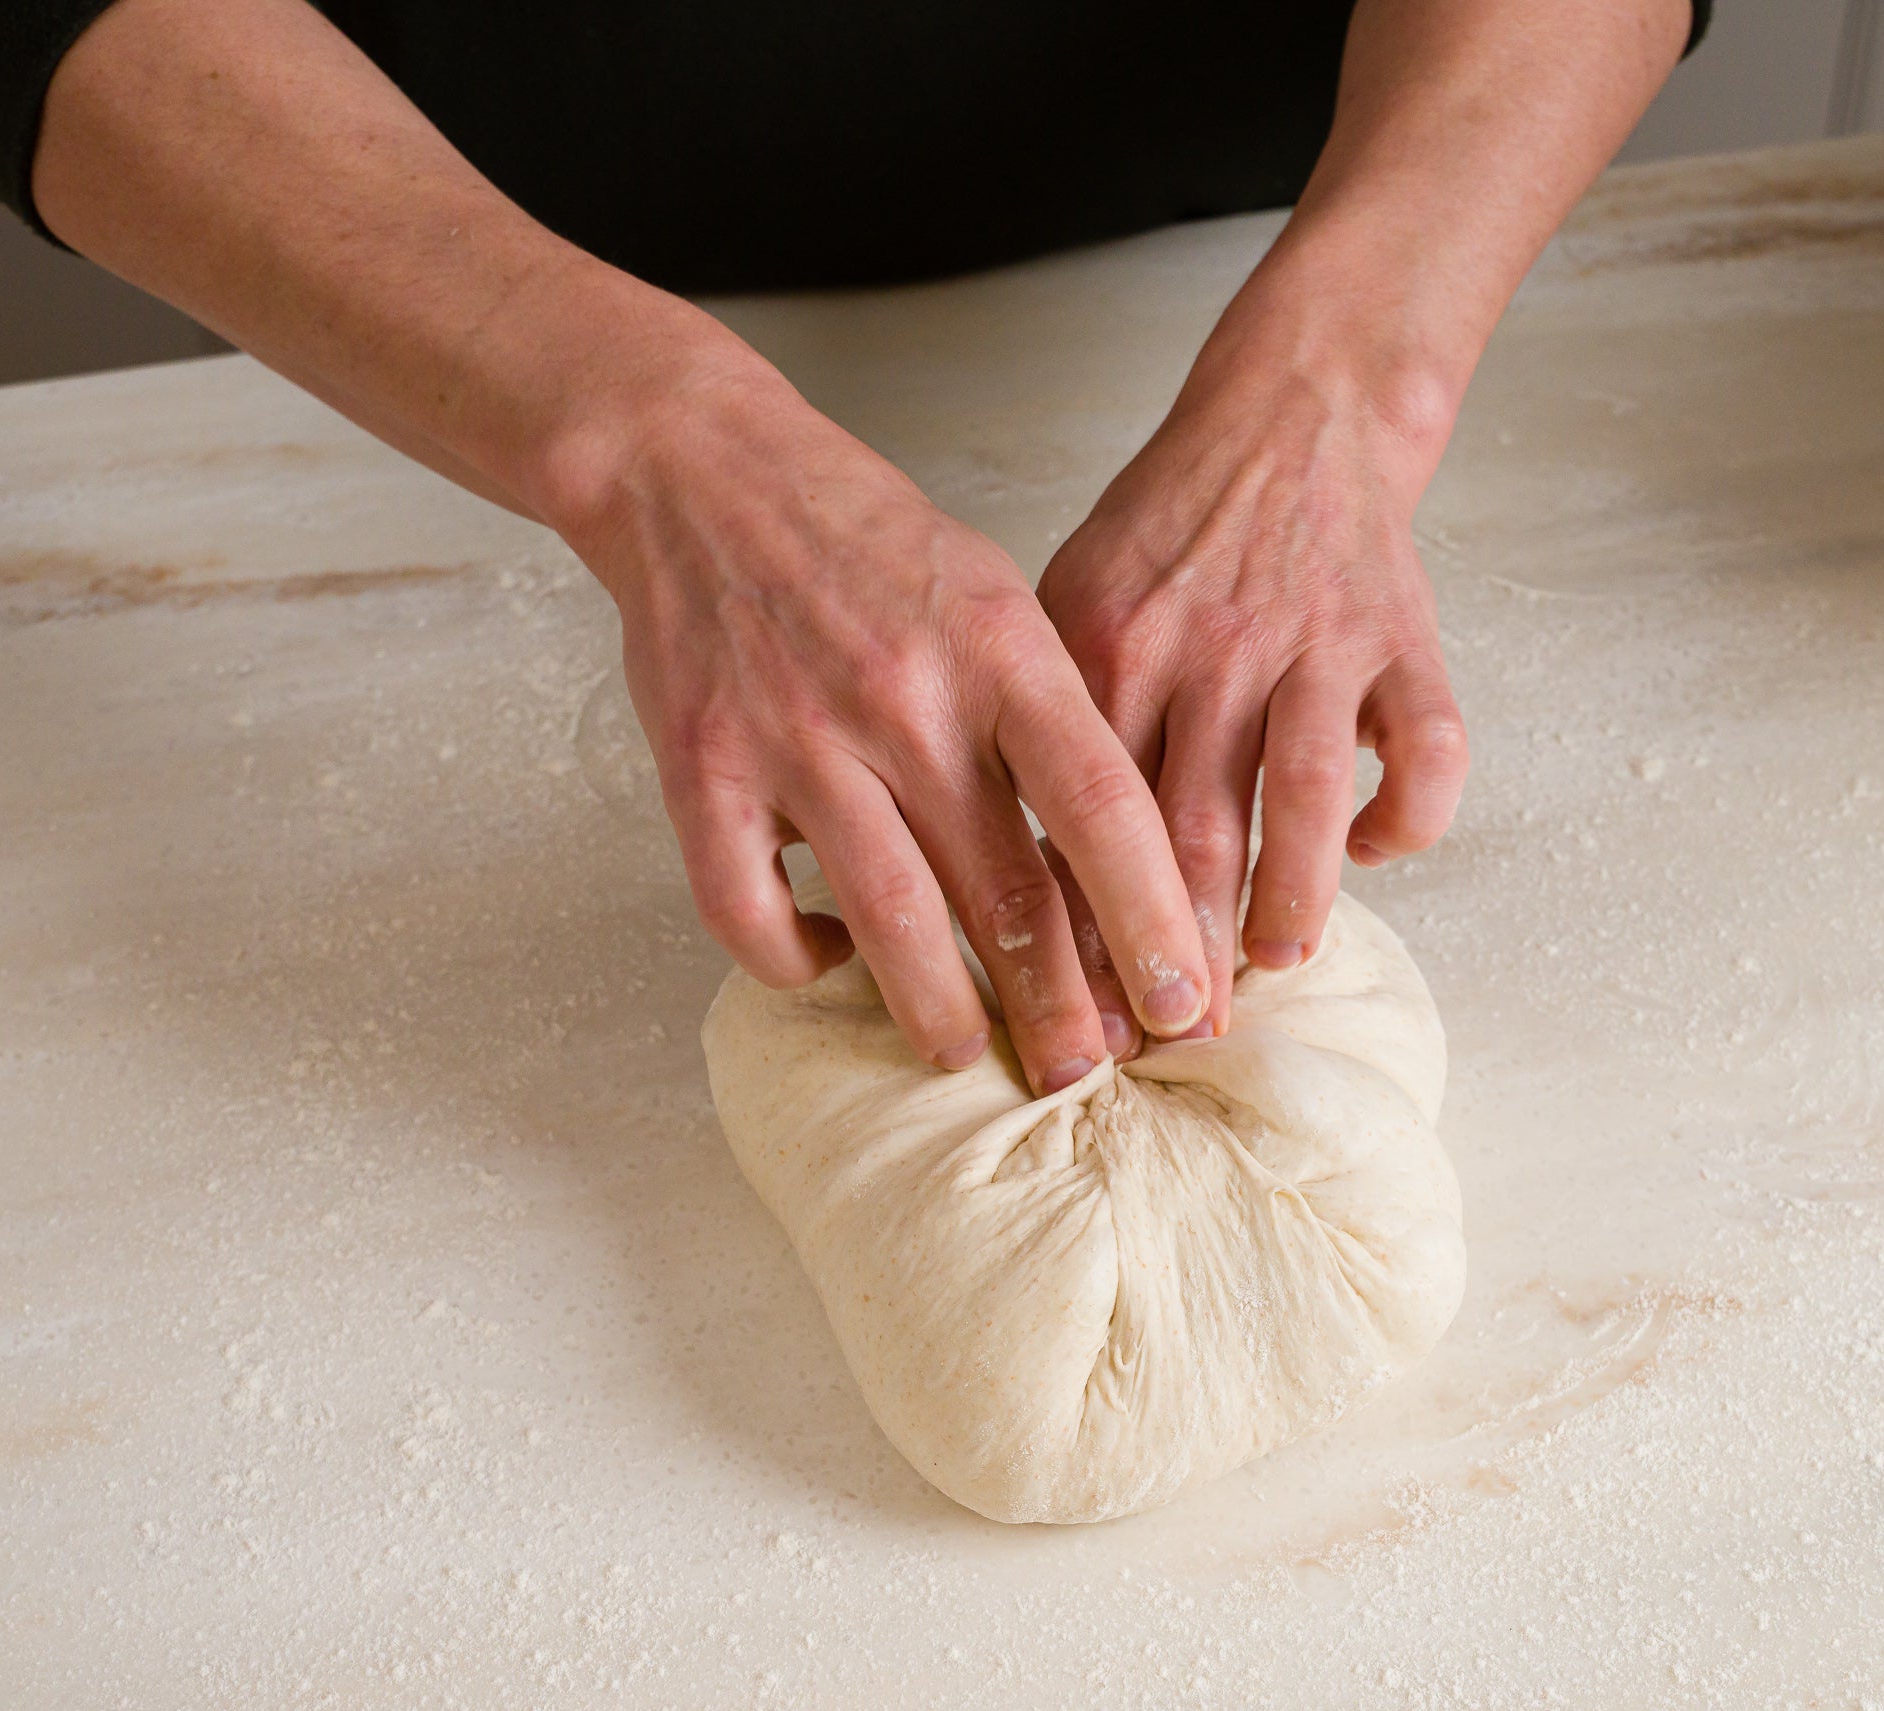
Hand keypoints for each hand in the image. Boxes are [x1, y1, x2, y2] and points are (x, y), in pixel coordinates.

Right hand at [556, 363, 1214, 1088]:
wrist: (698, 469)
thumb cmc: (868, 543)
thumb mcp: (995, 597)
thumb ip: (1052, 721)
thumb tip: (1124, 869)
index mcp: (998, 649)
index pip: (1102, 807)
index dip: (1151, 919)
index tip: (1186, 1001)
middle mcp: (902, 698)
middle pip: (1005, 887)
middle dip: (1059, 1001)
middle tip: (1090, 1068)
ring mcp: (796, 739)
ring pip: (890, 921)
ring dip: (940, 1011)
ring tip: (970, 1055)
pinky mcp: (703, 772)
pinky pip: (752, 912)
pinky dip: (797, 959)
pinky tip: (830, 960)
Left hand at [1036, 358, 1467, 1036]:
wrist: (1293, 414)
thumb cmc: (1175, 532)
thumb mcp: (1075, 598)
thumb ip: (1057, 723)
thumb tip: (1029, 878)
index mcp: (1112, 645)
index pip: (1090, 814)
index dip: (1092, 924)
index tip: (1091, 1011)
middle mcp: (1212, 647)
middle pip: (1193, 826)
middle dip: (1185, 947)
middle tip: (1181, 1032)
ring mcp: (1314, 642)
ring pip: (1305, 798)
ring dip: (1291, 896)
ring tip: (1276, 960)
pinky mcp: (1402, 638)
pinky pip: (1425, 751)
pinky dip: (1406, 819)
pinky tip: (1374, 852)